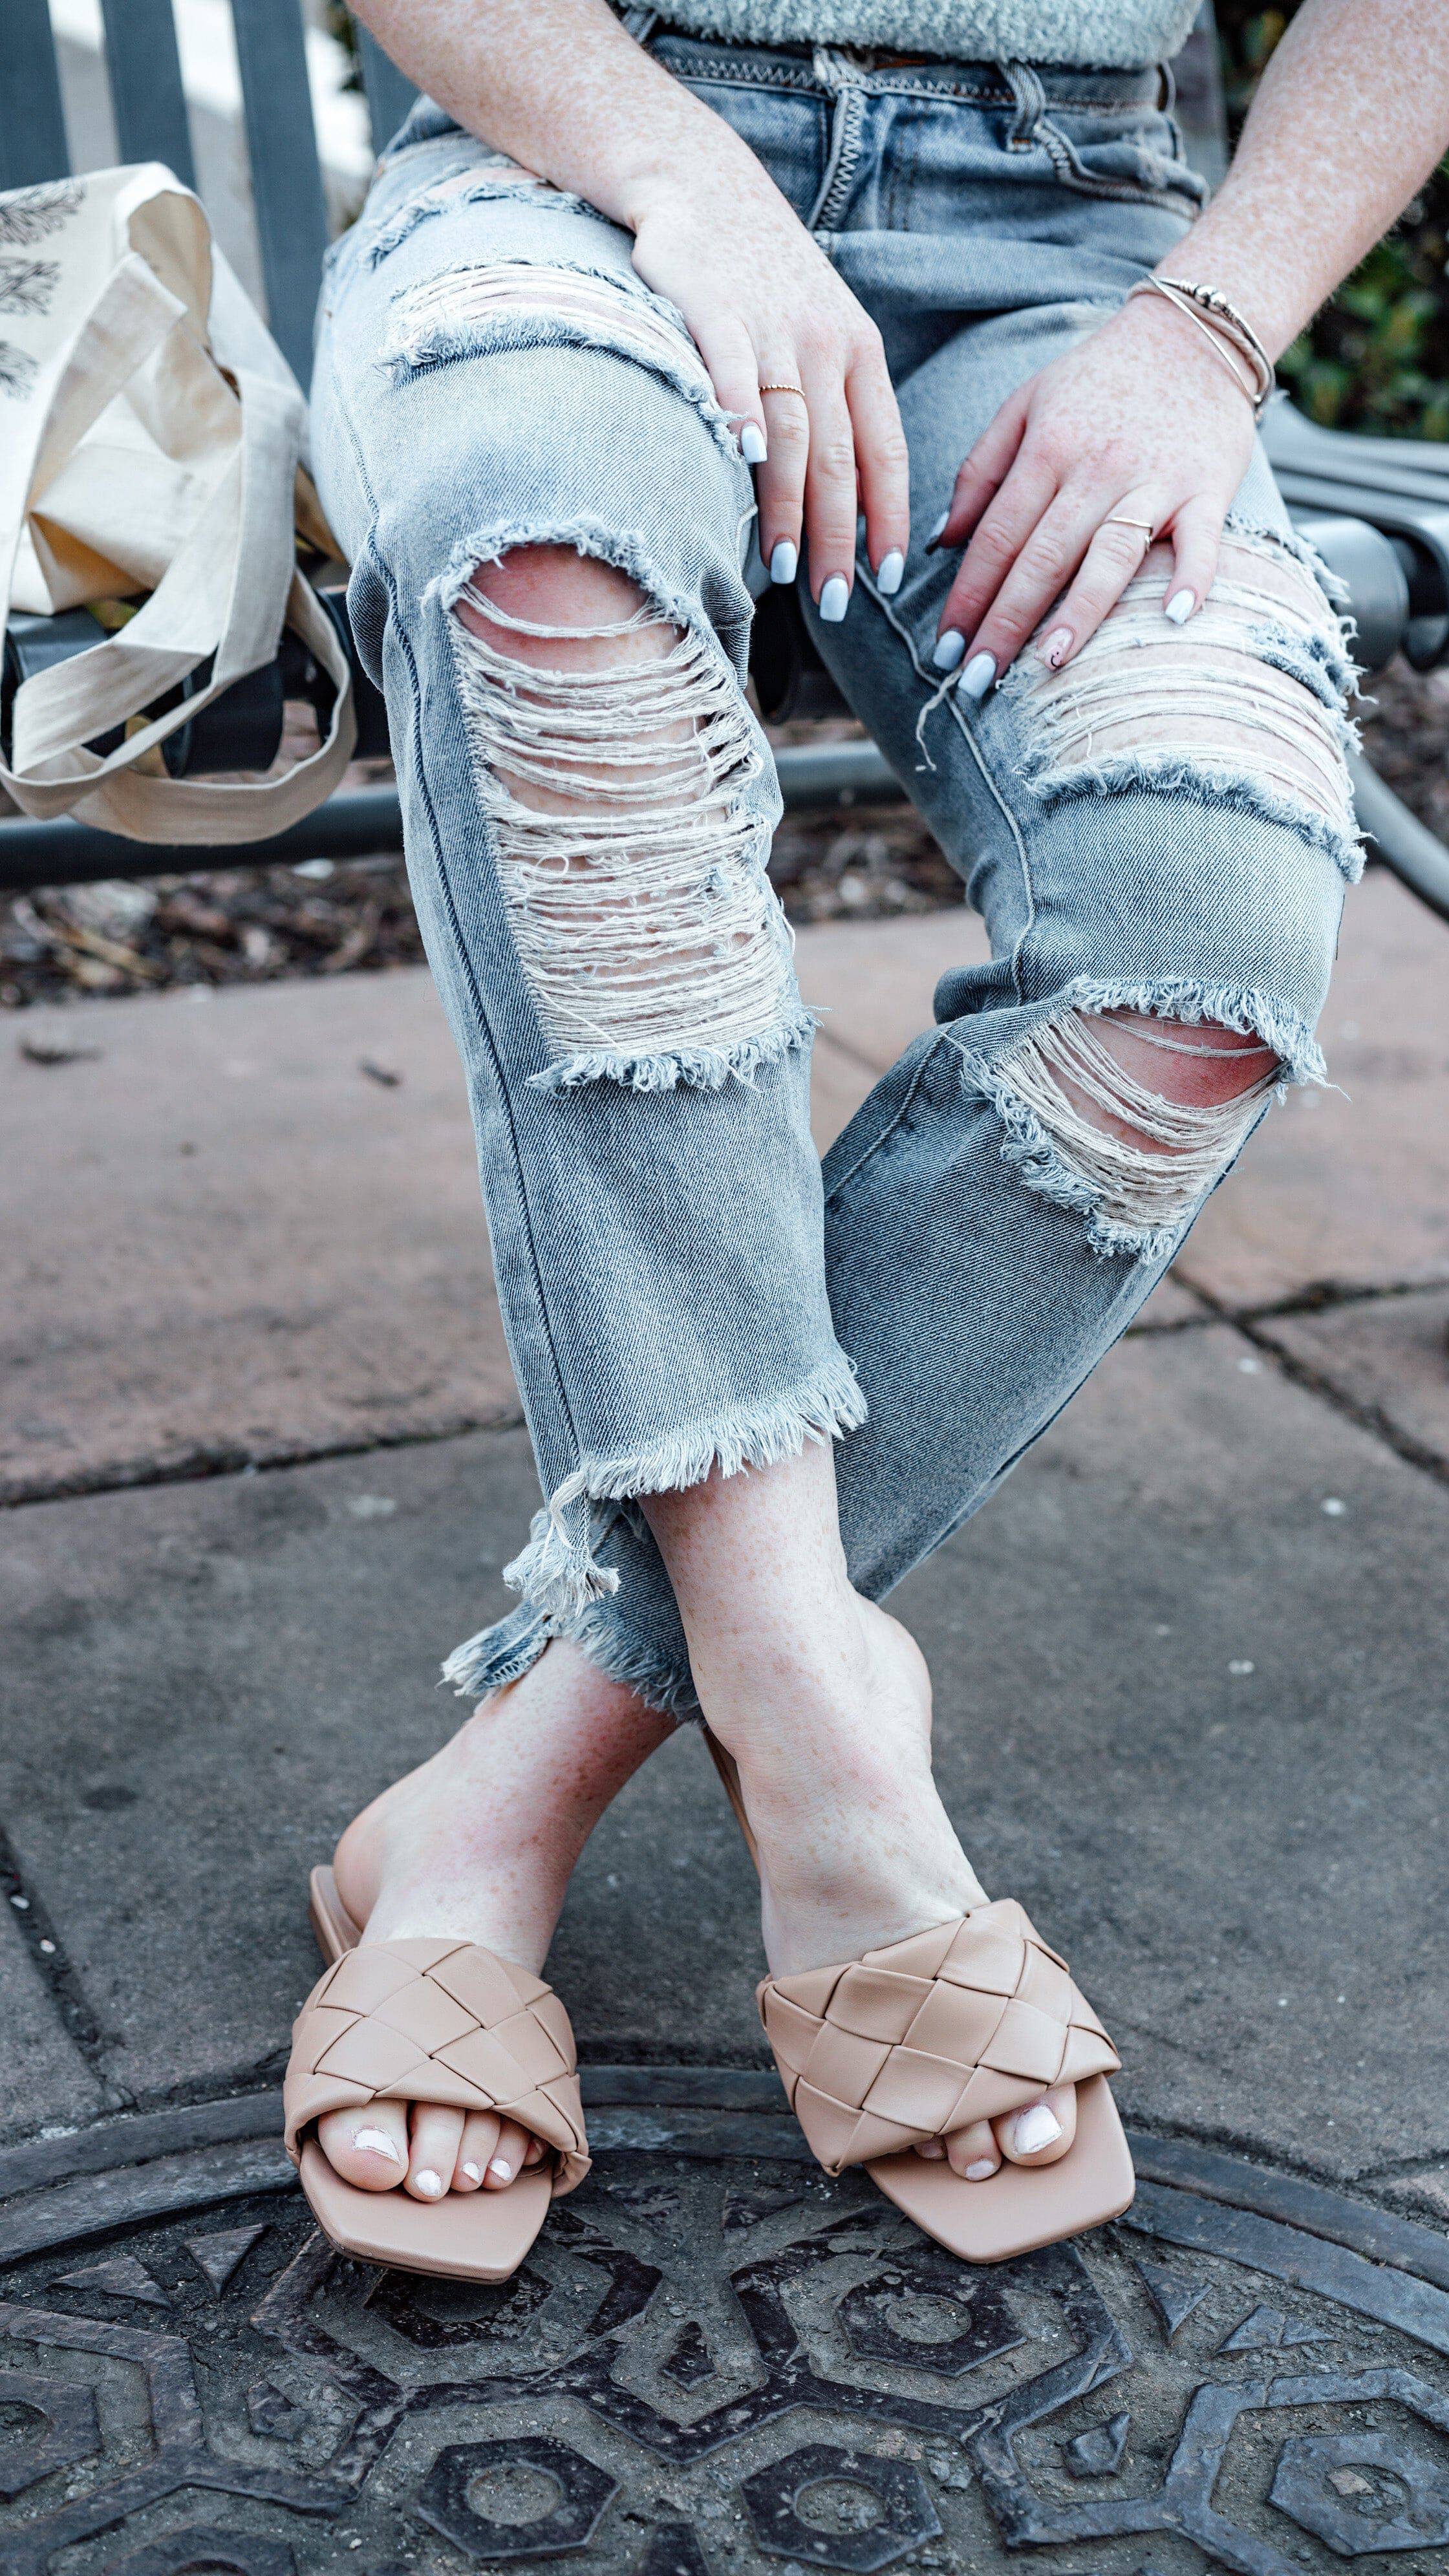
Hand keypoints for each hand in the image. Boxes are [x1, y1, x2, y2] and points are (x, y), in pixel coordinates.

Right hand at [628, 157, 908, 614]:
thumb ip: (840, 407)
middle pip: (839, 457)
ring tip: (782, 569)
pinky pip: (732, 372)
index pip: (884, 450)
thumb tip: (849, 505)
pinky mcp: (713, 308)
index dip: (888, 517)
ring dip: (788, 507)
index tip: (888, 577)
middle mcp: (825, 342)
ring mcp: (771, 326)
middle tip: (835, 602)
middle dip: (838, 538)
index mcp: (860, 352)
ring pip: (790, 431)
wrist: (705, 187)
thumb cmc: (767, 278)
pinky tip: (743, 465)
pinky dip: (740, 418)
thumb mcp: (825, 331)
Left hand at [929, 293, 1258, 691]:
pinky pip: (1202, 540)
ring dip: (1079, 612)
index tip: (944, 647)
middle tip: (975, 679)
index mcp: (1047, 449)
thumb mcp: (1025, 405)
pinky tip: (1172, 617)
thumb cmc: (1098, 379)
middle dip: (1005, 621)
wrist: (1190, 333)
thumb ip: (980, 471)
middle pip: (1043, 555)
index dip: (968, 595)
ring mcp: (1154, 481)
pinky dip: (1192, 577)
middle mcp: (1097, 469)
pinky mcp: (1206, 488)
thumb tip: (941, 541)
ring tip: (1047, 662)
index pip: (997, 535)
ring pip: (1110, 554)